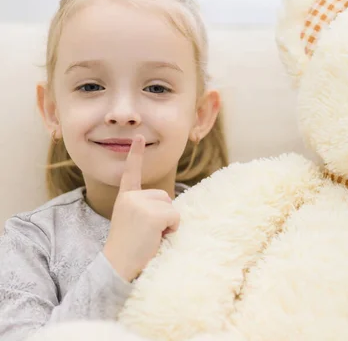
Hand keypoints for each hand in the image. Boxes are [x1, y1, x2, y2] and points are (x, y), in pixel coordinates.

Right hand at [103, 135, 180, 281]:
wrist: (116, 266)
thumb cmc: (129, 249)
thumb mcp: (134, 222)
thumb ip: (146, 209)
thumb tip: (168, 208)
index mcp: (125, 198)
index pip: (131, 173)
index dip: (135, 155)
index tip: (139, 138)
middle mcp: (130, 197)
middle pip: (165, 197)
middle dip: (163, 215)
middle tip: (147, 233)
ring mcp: (140, 204)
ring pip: (171, 207)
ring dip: (167, 224)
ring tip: (149, 237)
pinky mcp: (151, 214)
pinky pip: (175, 217)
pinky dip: (171, 229)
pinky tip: (154, 238)